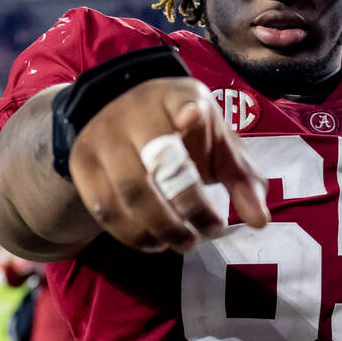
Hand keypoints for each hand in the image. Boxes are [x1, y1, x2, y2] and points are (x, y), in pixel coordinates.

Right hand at [70, 77, 268, 253]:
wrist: (119, 117)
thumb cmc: (182, 134)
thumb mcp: (216, 145)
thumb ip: (241, 179)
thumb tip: (259, 221)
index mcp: (175, 98)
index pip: (179, 99)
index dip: (185, 107)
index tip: (193, 115)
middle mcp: (134, 113)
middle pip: (158, 161)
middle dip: (190, 205)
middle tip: (211, 230)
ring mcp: (103, 138)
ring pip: (130, 192)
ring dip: (163, 227)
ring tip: (185, 242)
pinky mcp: (82, 165)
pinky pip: (105, 209)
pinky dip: (133, 235)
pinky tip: (156, 242)